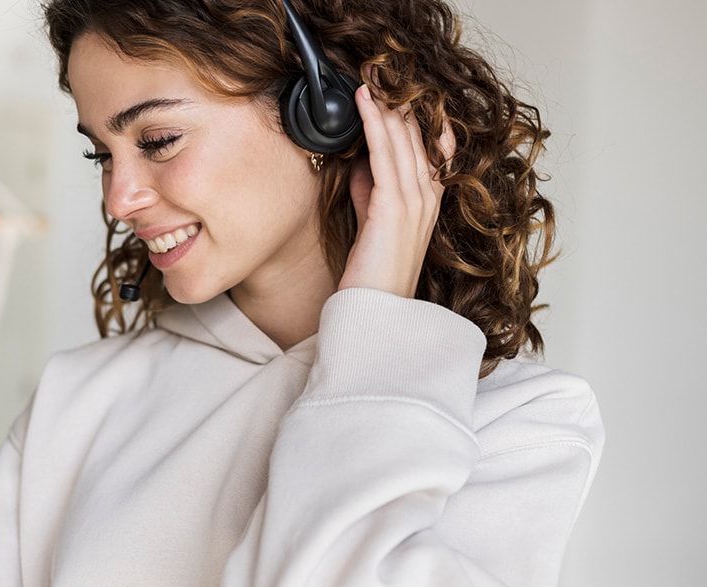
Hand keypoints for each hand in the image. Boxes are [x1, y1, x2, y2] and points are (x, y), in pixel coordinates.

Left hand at [340, 84, 455, 296]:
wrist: (376, 311)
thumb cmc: (373, 272)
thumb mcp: (373, 222)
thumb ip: (370, 192)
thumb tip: (360, 163)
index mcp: (428, 202)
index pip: (426, 147)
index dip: (411, 117)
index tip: (393, 92)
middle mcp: (428, 198)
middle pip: (416, 137)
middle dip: (397, 103)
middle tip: (379, 73)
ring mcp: (415, 202)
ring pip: (402, 140)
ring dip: (385, 105)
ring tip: (371, 78)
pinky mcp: (394, 207)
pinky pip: (385, 154)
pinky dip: (374, 124)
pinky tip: (364, 104)